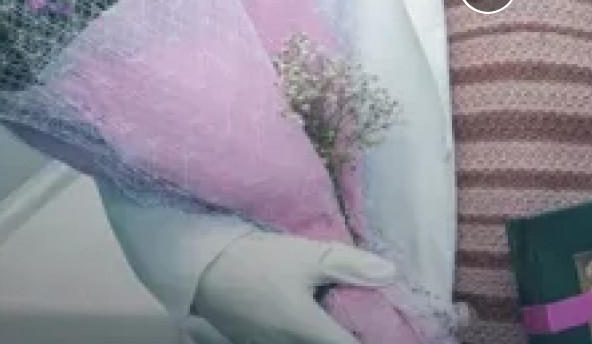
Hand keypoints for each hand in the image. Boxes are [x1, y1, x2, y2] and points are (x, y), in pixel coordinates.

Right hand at [194, 231, 395, 343]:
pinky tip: (308, 323)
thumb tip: (389, 273)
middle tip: (365, 324)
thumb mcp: (307, 256)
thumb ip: (350, 265)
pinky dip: (303, 338)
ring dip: (323, 338)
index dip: (372, 340)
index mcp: (307, 331)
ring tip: (338, 321)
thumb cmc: (258, 261)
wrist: (202, 266)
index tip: (388, 331)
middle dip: (348, 337)